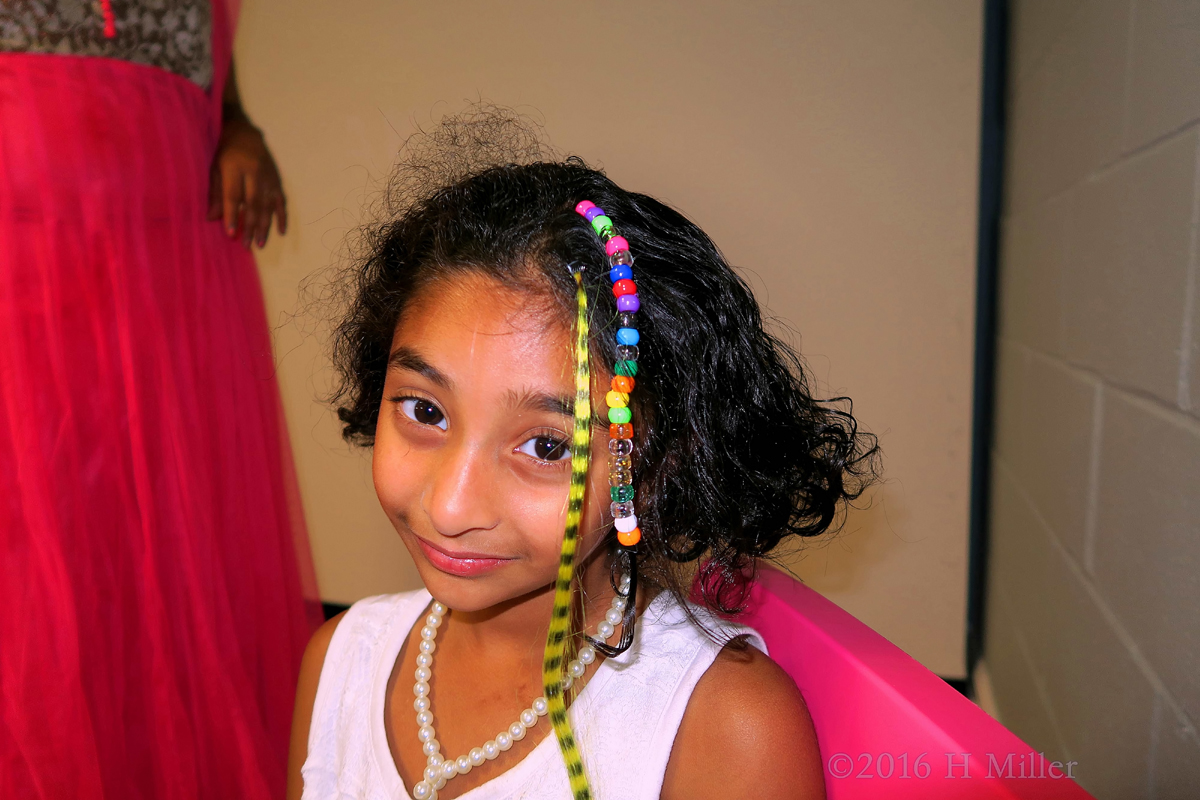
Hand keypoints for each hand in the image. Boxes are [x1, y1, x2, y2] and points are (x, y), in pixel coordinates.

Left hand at [207, 113, 286, 248]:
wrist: (244, 131)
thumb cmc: (225, 151)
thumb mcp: (215, 169)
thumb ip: (215, 193)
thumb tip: (212, 218)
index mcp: (235, 167)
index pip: (234, 196)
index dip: (232, 215)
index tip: (231, 234)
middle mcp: (254, 172)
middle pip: (253, 204)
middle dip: (250, 226)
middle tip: (247, 245)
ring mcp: (268, 176)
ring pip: (268, 205)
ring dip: (265, 226)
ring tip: (261, 243)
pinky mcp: (277, 180)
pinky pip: (281, 201)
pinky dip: (281, 217)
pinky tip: (281, 231)